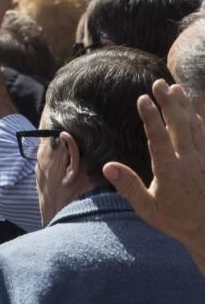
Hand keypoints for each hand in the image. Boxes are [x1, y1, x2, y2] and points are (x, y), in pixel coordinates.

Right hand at [103, 80, 204, 271]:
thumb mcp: (147, 209)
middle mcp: (190, 162)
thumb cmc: (175, 220)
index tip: (143, 98)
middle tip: (159, 82)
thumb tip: (107, 166)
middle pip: (179, 126)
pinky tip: (194, 109)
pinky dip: (200, 119)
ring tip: (176, 88)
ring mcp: (204, 160)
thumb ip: (129, 186)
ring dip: (185, 106)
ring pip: (195, 127)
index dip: (150, 118)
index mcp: (171, 172)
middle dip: (168, 102)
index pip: (159, 139)